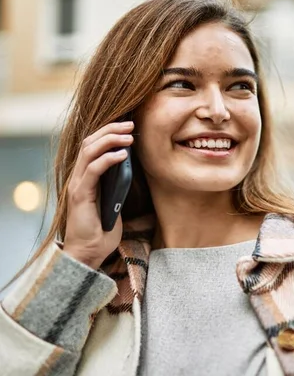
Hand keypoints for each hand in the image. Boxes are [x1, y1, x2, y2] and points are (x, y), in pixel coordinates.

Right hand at [62, 121, 134, 268]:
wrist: (88, 254)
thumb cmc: (102, 231)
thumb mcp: (114, 202)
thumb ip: (117, 185)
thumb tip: (130, 167)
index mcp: (85, 178)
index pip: (92, 146)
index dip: (108, 132)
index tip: (128, 127)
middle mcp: (78, 177)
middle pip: (90, 142)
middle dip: (111, 129)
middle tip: (131, 124)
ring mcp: (77, 185)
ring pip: (89, 151)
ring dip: (110, 139)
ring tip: (129, 135)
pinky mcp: (80, 195)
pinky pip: (93, 170)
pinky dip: (108, 158)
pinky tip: (122, 154)